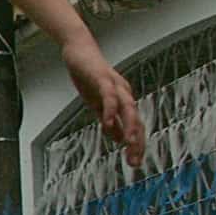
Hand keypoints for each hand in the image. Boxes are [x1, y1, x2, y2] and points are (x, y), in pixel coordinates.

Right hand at [63, 37, 144, 166]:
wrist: (78, 50)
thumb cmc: (88, 76)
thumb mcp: (97, 103)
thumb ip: (109, 120)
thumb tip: (119, 139)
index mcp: (124, 100)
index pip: (135, 126)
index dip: (136, 145)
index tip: (135, 163)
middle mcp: (124, 93)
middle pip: (136, 120)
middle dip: (136, 142)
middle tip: (134, 162)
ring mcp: (115, 85)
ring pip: (128, 109)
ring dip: (130, 128)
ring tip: (128, 145)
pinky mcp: (102, 78)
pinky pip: (109, 96)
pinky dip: (110, 110)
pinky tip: (106, 124)